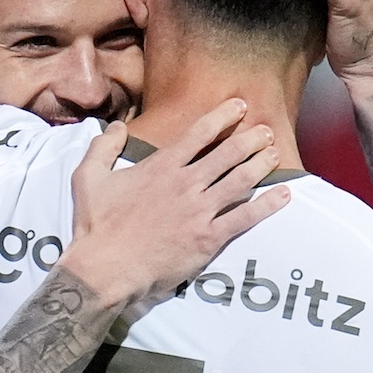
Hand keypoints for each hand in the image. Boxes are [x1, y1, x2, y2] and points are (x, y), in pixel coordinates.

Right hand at [61, 102, 287, 307]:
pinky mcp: (209, 238)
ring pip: (240, 181)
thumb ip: (103, 147)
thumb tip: (117, 126)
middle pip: (227, 153)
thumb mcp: (88, 178)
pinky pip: (245, 218)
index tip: (240, 105)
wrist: (105, 268)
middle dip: (250, 139)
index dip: (222, 116)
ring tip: (275, 152)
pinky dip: (267, 205)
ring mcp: (199, 211)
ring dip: (261, 165)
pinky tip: (284, 195)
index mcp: (161, 167)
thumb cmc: (96, 226)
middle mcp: (185, 184)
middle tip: (266, 130)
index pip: (198, 133)